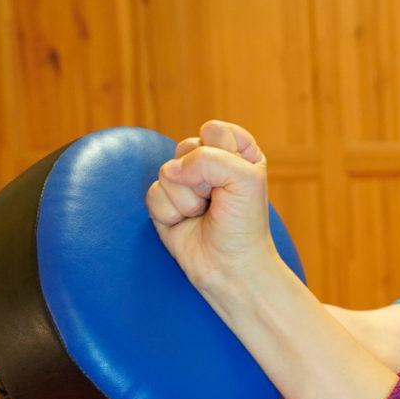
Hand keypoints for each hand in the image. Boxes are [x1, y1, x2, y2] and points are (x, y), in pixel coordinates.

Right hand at [146, 120, 279, 297]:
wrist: (229, 267)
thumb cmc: (244, 224)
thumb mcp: (246, 179)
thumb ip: (210, 158)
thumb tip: (171, 169)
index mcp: (238, 154)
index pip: (215, 130)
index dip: (221, 152)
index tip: (235, 177)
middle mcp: (211, 165)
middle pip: (187, 147)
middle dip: (201, 177)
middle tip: (216, 198)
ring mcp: (186, 185)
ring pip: (167, 171)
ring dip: (187, 198)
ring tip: (202, 213)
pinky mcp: (165, 204)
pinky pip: (153, 193)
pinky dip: (170, 213)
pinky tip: (185, 224)